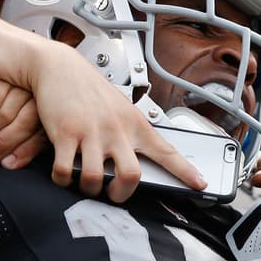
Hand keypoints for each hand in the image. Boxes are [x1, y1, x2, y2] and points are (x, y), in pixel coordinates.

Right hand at [0, 77, 46, 168]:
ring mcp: (12, 84)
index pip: (42, 132)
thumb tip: (11, 164)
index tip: (8, 165)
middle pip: (26, 123)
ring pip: (7, 114)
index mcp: (42, 114)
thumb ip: (16, 149)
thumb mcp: (2, 141)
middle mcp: (31, 96)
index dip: (25, 151)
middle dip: (4, 145)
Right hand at [27, 40, 204, 202]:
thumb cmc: (89, 89)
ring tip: (86, 184)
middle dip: (121, 194)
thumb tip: (138, 157)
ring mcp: (91, 132)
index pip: (167, 151)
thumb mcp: (121, 108)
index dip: (185, 171)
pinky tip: (64, 174)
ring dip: (89, 189)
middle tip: (113, 193)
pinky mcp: (66, 133)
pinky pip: (65, 170)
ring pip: (95, 178)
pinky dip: (63, 180)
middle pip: (131, 176)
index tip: (201, 185)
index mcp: (135, 124)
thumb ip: (131, 133)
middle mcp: (117, 129)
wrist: (59, 66)